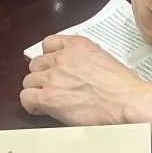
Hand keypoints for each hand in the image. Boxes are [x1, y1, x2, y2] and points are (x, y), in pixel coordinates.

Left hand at [20, 35, 149, 125]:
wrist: (126, 101)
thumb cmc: (123, 85)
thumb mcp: (104, 59)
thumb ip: (85, 60)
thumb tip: (79, 71)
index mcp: (77, 45)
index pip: (49, 43)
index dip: (49, 57)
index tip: (52, 66)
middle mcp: (62, 58)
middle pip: (36, 64)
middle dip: (42, 75)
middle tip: (51, 87)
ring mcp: (53, 77)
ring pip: (29, 80)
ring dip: (36, 90)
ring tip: (46, 100)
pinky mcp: (48, 98)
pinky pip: (26, 98)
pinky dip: (30, 105)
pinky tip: (40, 109)